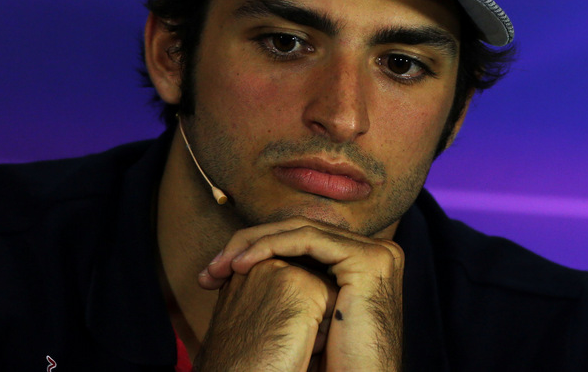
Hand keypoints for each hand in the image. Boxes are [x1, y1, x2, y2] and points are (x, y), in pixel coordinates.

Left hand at [198, 220, 403, 371]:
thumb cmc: (333, 365)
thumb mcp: (311, 316)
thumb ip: (298, 284)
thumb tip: (254, 268)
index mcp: (365, 260)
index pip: (305, 238)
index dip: (259, 246)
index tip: (217, 273)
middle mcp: (377, 250)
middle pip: (301, 229)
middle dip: (250, 243)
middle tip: (211, 269)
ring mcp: (377, 252)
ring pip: (302, 229)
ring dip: (253, 243)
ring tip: (219, 267)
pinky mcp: (368, 260)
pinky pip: (308, 240)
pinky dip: (270, 246)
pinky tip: (240, 264)